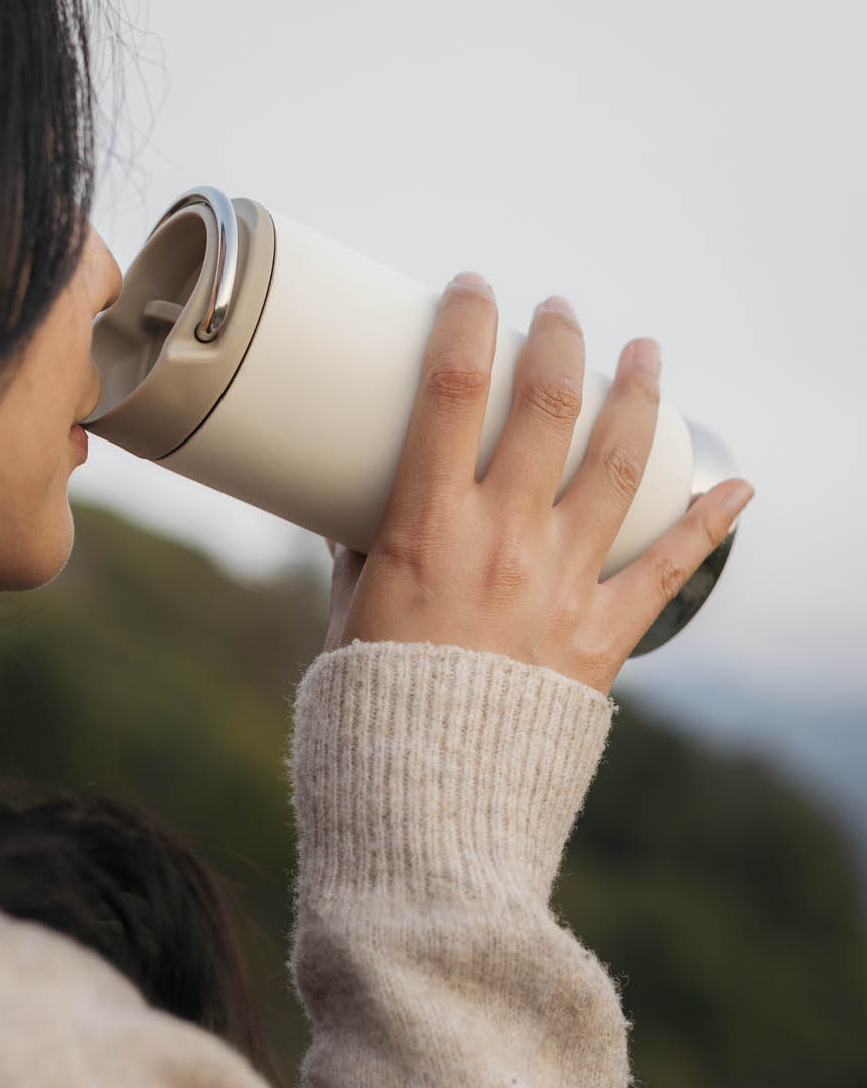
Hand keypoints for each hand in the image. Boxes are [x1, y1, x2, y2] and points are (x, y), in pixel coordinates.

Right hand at [323, 274, 754, 694]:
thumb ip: (360, 556)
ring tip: (647, 351)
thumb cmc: (373, 707)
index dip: (468, 321)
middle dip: (559, 340)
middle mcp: (502, 542)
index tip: (474, 289)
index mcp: (427, 529)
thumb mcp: (350, 616)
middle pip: (546, 407)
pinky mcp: (603, 636)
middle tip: (559, 311)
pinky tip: (737, 486)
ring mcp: (561, 586)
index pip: (452, 389)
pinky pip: (668, 569)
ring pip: (617, 464)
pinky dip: (709, 523)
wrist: (428, 798)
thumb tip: (352, 515)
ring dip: (638, 394)